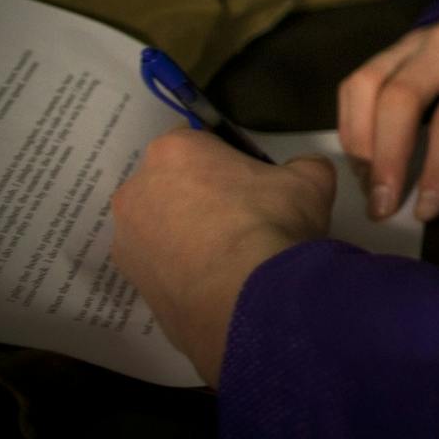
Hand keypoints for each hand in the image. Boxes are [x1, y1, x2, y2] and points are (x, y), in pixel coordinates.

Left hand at [110, 131, 333, 385]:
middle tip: (243, 218)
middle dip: (200, 196)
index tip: (251, 180)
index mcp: (173, 151)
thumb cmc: (272, 222)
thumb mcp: (310, 179)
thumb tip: (301, 175)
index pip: (197, 140)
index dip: (227, 158)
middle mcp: (136, 190)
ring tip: (231, 259)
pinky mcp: (134, 284)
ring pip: (160, 228)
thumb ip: (301, 167)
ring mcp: (128, 241)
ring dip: (187, 236)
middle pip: (171, 184)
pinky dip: (185, 273)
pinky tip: (219, 285)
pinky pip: (162, 268)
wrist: (250, 298)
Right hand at [339, 0, 438, 221]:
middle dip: (386, 159)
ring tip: (367, 185)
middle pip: (399, 98)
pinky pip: (357, 82)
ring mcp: (413, 41)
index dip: (438, 167)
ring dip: (360, 142)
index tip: (426, 209)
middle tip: (381, 207)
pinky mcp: (392, 47)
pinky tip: (361, 157)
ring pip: (367, 85)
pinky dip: (351, 122)